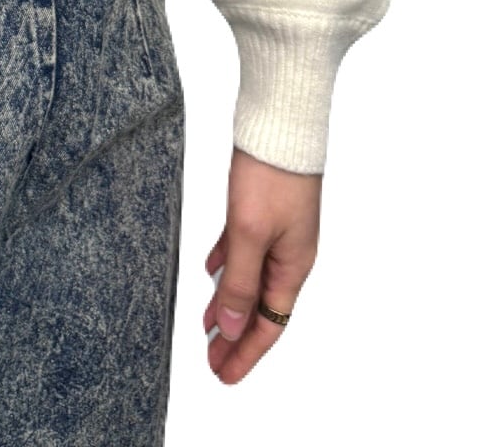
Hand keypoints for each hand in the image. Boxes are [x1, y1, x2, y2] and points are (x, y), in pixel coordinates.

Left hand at [203, 145, 320, 383]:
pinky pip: (243, 250)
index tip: (223, 375)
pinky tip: (210, 269)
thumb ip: (240, 283)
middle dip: (237, 337)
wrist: (280, 123)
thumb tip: (233, 331)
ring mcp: (277, 232)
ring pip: (250, 280)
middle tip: (213, 361)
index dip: (246, 354)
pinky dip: (226, 265)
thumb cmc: (270, 176)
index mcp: (292, 267)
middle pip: (261, 307)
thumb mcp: (249, 234)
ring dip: (229, 303)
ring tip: (208, 326)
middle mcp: (289, 255)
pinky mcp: (263, 210)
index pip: (269, 325)